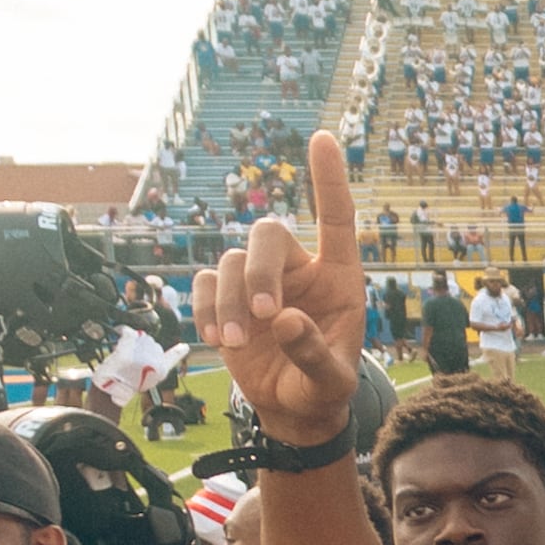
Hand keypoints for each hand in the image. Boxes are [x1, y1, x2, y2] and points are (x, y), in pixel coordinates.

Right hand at [202, 132, 364, 443]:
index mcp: (337, 277)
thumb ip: (314, 353)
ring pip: (231, 262)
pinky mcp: (226, 297)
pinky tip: (218, 338)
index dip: (328, 179)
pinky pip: (206, 282)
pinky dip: (207, 308)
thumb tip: (286, 320)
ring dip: (230, 302)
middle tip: (266, 314)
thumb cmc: (323, 387)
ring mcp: (259, 280)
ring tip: (236, 344)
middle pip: (267, 235)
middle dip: (259, 271)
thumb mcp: (331, 381)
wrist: (293, 407)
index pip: (335, 218)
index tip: (321, 138)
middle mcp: (297, 268)